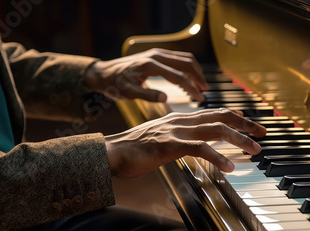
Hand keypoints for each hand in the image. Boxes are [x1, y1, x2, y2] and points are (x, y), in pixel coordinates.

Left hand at [84, 48, 208, 101]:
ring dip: (196, 71)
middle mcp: (156, 55)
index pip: (178, 76)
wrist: (104, 73)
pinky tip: (190, 79)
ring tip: (201, 86)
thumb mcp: (128, 93)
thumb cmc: (115, 84)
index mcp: (150, 65)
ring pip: (185, 59)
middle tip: (205, 92)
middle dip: (198, 78)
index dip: (191, 88)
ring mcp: (157, 53)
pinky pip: (179, 58)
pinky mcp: (157, 55)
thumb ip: (147, 95)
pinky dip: (188, 68)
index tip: (199, 99)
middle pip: (186, 63)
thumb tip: (165, 99)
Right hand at [105, 108, 266, 177]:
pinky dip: (218, 157)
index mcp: (181, 118)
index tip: (253, 126)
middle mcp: (182, 120)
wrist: (111, 152)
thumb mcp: (162, 139)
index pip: (215, 112)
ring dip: (239, 140)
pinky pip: (200, 149)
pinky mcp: (170, 144)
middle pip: (221, 116)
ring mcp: (176, 130)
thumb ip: (181, 138)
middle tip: (262, 133)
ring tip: (254, 150)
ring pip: (216, 130)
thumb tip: (198, 145)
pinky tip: (229, 167)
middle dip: (246, 124)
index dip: (237, 118)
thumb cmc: (135, 150)